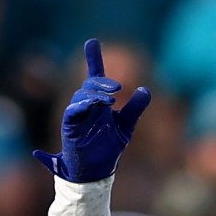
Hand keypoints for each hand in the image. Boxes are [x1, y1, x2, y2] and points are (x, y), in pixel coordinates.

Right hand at [32, 40, 150, 184]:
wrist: (96, 173)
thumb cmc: (108, 150)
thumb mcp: (126, 127)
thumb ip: (134, 109)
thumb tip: (145, 90)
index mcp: (98, 103)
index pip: (94, 76)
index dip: (93, 59)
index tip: (92, 42)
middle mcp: (86, 106)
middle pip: (90, 84)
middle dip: (102, 82)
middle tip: (118, 88)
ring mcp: (76, 115)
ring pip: (81, 95)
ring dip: (95, 93)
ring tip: (111, 98)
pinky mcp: (70, 126)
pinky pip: (73, 110)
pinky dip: (82, 104)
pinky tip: (94, 104)